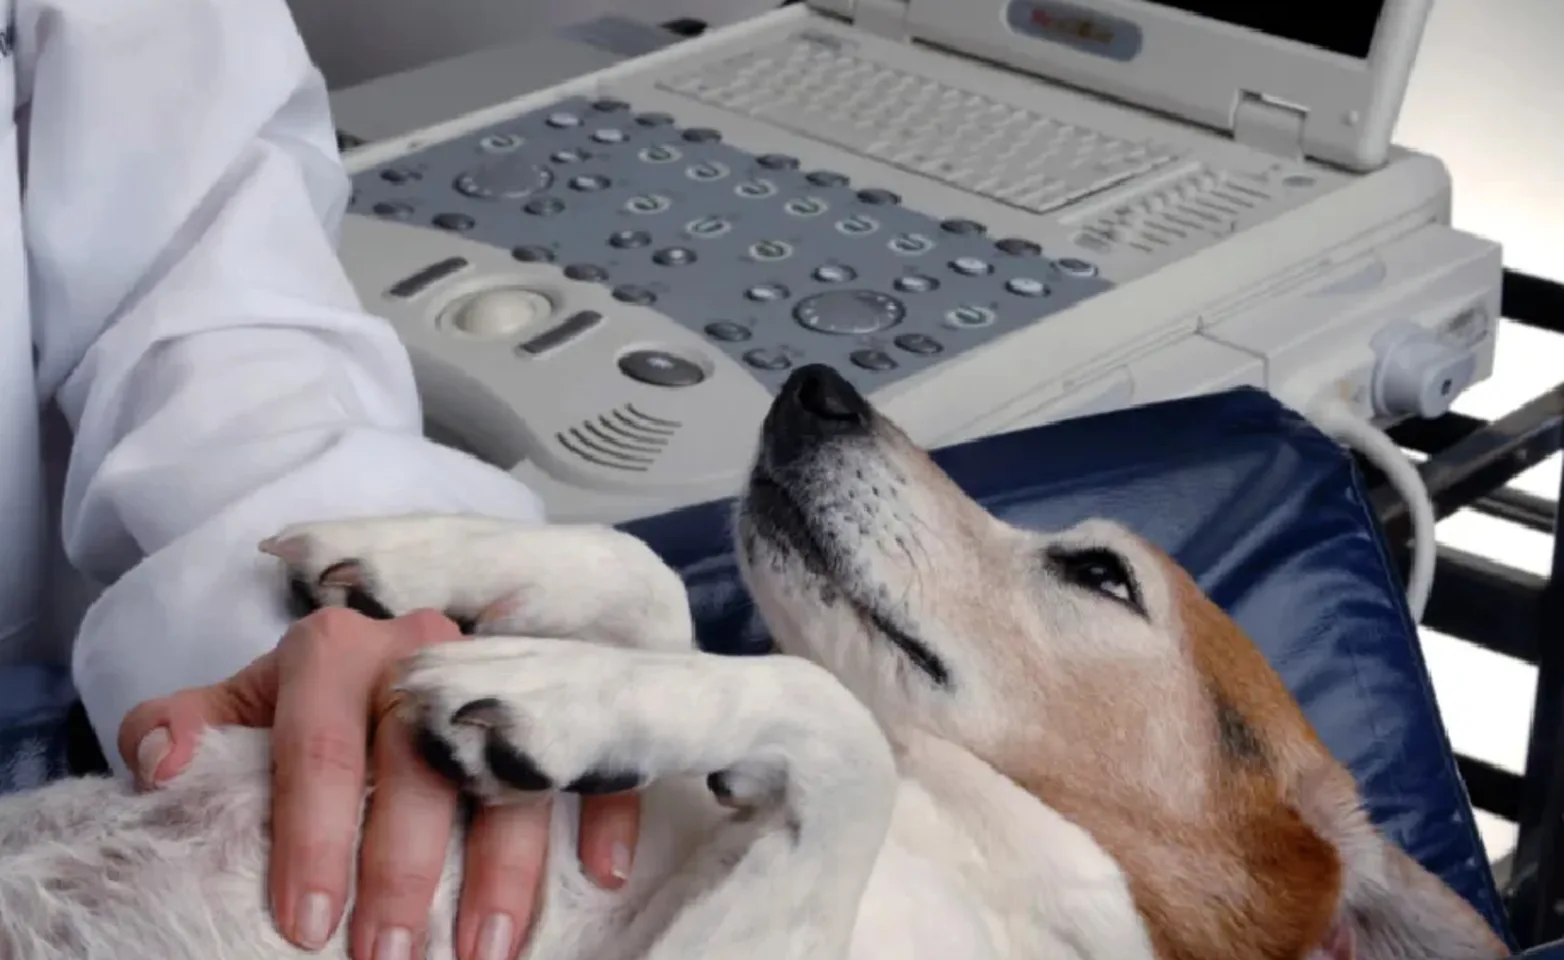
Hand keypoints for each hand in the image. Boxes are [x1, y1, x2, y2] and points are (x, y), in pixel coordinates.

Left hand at [118, 607, 641, 959]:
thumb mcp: (239, 707)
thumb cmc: (311, 704)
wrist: (391, 654)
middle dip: (404, 866)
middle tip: (388, 958)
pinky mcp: (564, 695)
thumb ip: (179, 726)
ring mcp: (502, 667)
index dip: (313, 834)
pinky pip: (594, 746)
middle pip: (420, 758)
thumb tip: (165, 767)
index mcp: (335, 646)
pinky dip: (605, 810)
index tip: (306, 923)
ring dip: (503, 864)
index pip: (321, 741)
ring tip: (486, 949)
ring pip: (511, 764)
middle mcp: (425, 647)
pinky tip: (600, 875)